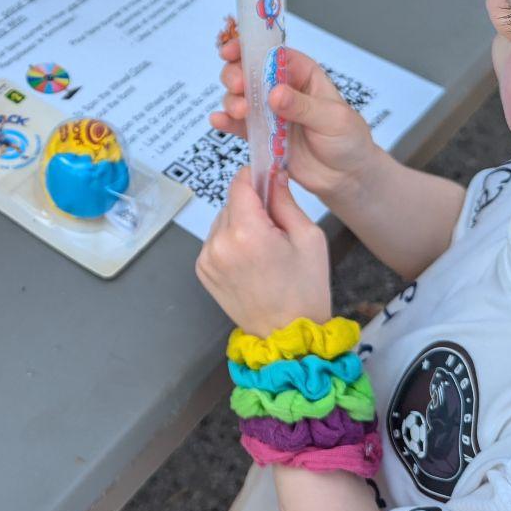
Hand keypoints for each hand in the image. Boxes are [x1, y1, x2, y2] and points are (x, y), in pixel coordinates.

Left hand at [197, 166, 330, 334]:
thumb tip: (273, 175)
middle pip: (232, 202)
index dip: (255, 177)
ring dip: (239, 224)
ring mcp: (207, 258)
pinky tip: (250, 260)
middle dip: (252, 206)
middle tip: (275, 228)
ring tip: (263, 250)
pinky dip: (230, 242)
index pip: (240, 184)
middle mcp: (220, 243)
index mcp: (247, 232)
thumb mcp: (308, 238)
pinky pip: (215, 240)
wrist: (288, 335)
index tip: (268, 180)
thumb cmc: (305, 289)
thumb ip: (286, 201)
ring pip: (222, 220)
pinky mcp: (202, 270)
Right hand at [212, 43, 381, 204]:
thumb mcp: (333, 119)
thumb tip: (275, 93)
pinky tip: (218, 121)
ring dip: (232, 100)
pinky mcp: (260, 135)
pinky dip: (225, 121)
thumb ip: (303, 106)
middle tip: (238, 88)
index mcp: (302, 74)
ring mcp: (269, 112)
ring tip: (240, 112)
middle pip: (248, 71)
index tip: (231, 51)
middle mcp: (282, 89)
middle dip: (236, 75)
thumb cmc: (348, 140)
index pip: (272, 53)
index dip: (249, 48)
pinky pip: (238, 125)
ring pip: (239, 97)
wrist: (346, 177)